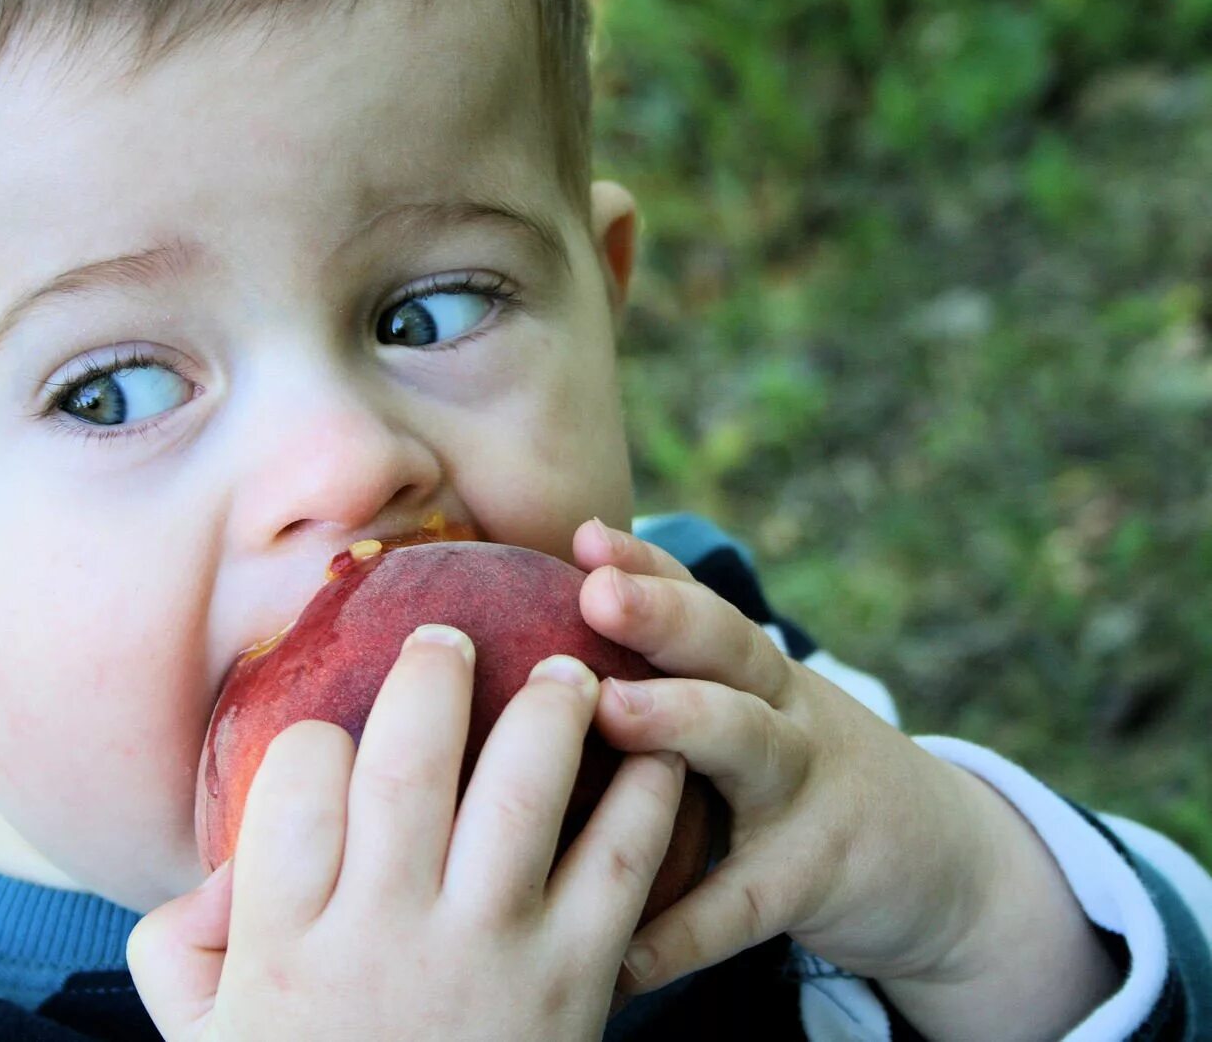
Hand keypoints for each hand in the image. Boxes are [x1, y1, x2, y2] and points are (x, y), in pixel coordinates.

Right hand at [128, 623, 687, 1041]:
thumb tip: (220, 871)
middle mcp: (387, 932)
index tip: (338, 743)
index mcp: (290, 940)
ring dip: (548, 711)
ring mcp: (489, 953)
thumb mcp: (205, 1038)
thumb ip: (181, 948)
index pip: (300, 783)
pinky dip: (644, 799)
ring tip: (567, 672)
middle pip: (406, 761)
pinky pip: (618, 866)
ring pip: (519, 792)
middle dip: (431, 675)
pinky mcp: (577, 981)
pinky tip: (652, 755)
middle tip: (447, 637)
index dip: (320, 741)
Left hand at [571, 519, 1116, 1038]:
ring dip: (680, 718)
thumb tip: (543, 658)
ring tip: (611, 710)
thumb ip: (679, 680)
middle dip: (664, 611)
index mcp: (753, 672)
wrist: (946, 863)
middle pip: (728, 646)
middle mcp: (783, 711)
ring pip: (747, 743)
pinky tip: (618, 956)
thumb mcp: (756, 712)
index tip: (586, 533)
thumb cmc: (801, 775)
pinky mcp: (817, 876)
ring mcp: (807, 790)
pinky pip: (742, 902)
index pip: (699, 600)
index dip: (648, 564)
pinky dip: (681, 932)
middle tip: (597, 591)